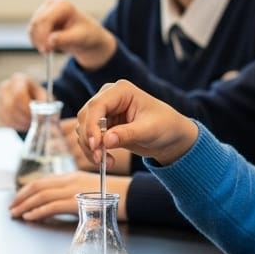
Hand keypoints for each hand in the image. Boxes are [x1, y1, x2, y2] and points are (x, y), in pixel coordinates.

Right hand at [0, 73, 44, 130]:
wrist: (30, 99)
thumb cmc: (37, 96)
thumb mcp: (44, 97)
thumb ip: (42, 105)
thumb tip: (40, 115)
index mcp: (18, 79)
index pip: (18, 93)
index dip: (26, 107)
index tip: (35, 114)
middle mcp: (5, 86)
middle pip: (10, 105)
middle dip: (23, 116)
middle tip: (32, 121)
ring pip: (6, 114)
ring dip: (19, 122)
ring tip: (29, 122)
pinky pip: (3, 120)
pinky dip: (14, 124)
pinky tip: (22, 123)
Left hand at [10, 171, 130, 221]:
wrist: (133, 196)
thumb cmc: (115, 196)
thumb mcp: (90, 193)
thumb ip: (74, 198)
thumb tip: (59, 208)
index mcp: (72, 177)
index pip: (44, 181)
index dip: (27, 190)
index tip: (17, 199)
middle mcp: (71, 180)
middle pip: (39, 186)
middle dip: (21, 198)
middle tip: (11, 208)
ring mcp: (74, 190)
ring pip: (42, 195)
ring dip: (26, 205)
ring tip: (16, 213)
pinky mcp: (79, 201)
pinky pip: (53, 205)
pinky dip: (39, 211)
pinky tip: (30, 216)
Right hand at [27, 0, 115, 69]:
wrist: (86, 36)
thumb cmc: (86, 34)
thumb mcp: (80, 38)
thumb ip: (65, 39)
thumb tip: (50, 41)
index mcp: (63, 5)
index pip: (45, 19)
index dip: (43, 35)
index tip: (47, 50)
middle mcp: (51, 5)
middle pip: (36, 23)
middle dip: (40, 39)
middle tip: (46, 52)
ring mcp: (44, 11)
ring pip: (32, 28)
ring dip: (38, 42)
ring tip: (50, 50)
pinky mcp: (40, 19)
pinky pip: (32, 32)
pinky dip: (36, 41)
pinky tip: (47, 47)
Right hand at [75, 80, 198, 165]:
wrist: (170, 136)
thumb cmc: (165, 125)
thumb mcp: (149, 130)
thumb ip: (127, 134)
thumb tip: (106, 141)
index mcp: (121, 91)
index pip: (97, 105)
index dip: (92, 125)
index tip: (95, 145)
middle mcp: (108, 98)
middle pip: (86, 117)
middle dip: (90, 139)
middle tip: (99, 159)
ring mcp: (104, 112)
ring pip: (84, 129)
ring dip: (90, 148)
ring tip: (108, 162)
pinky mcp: (103, 126)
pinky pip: (89, 138)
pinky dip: (94, 151)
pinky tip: (108, 161)